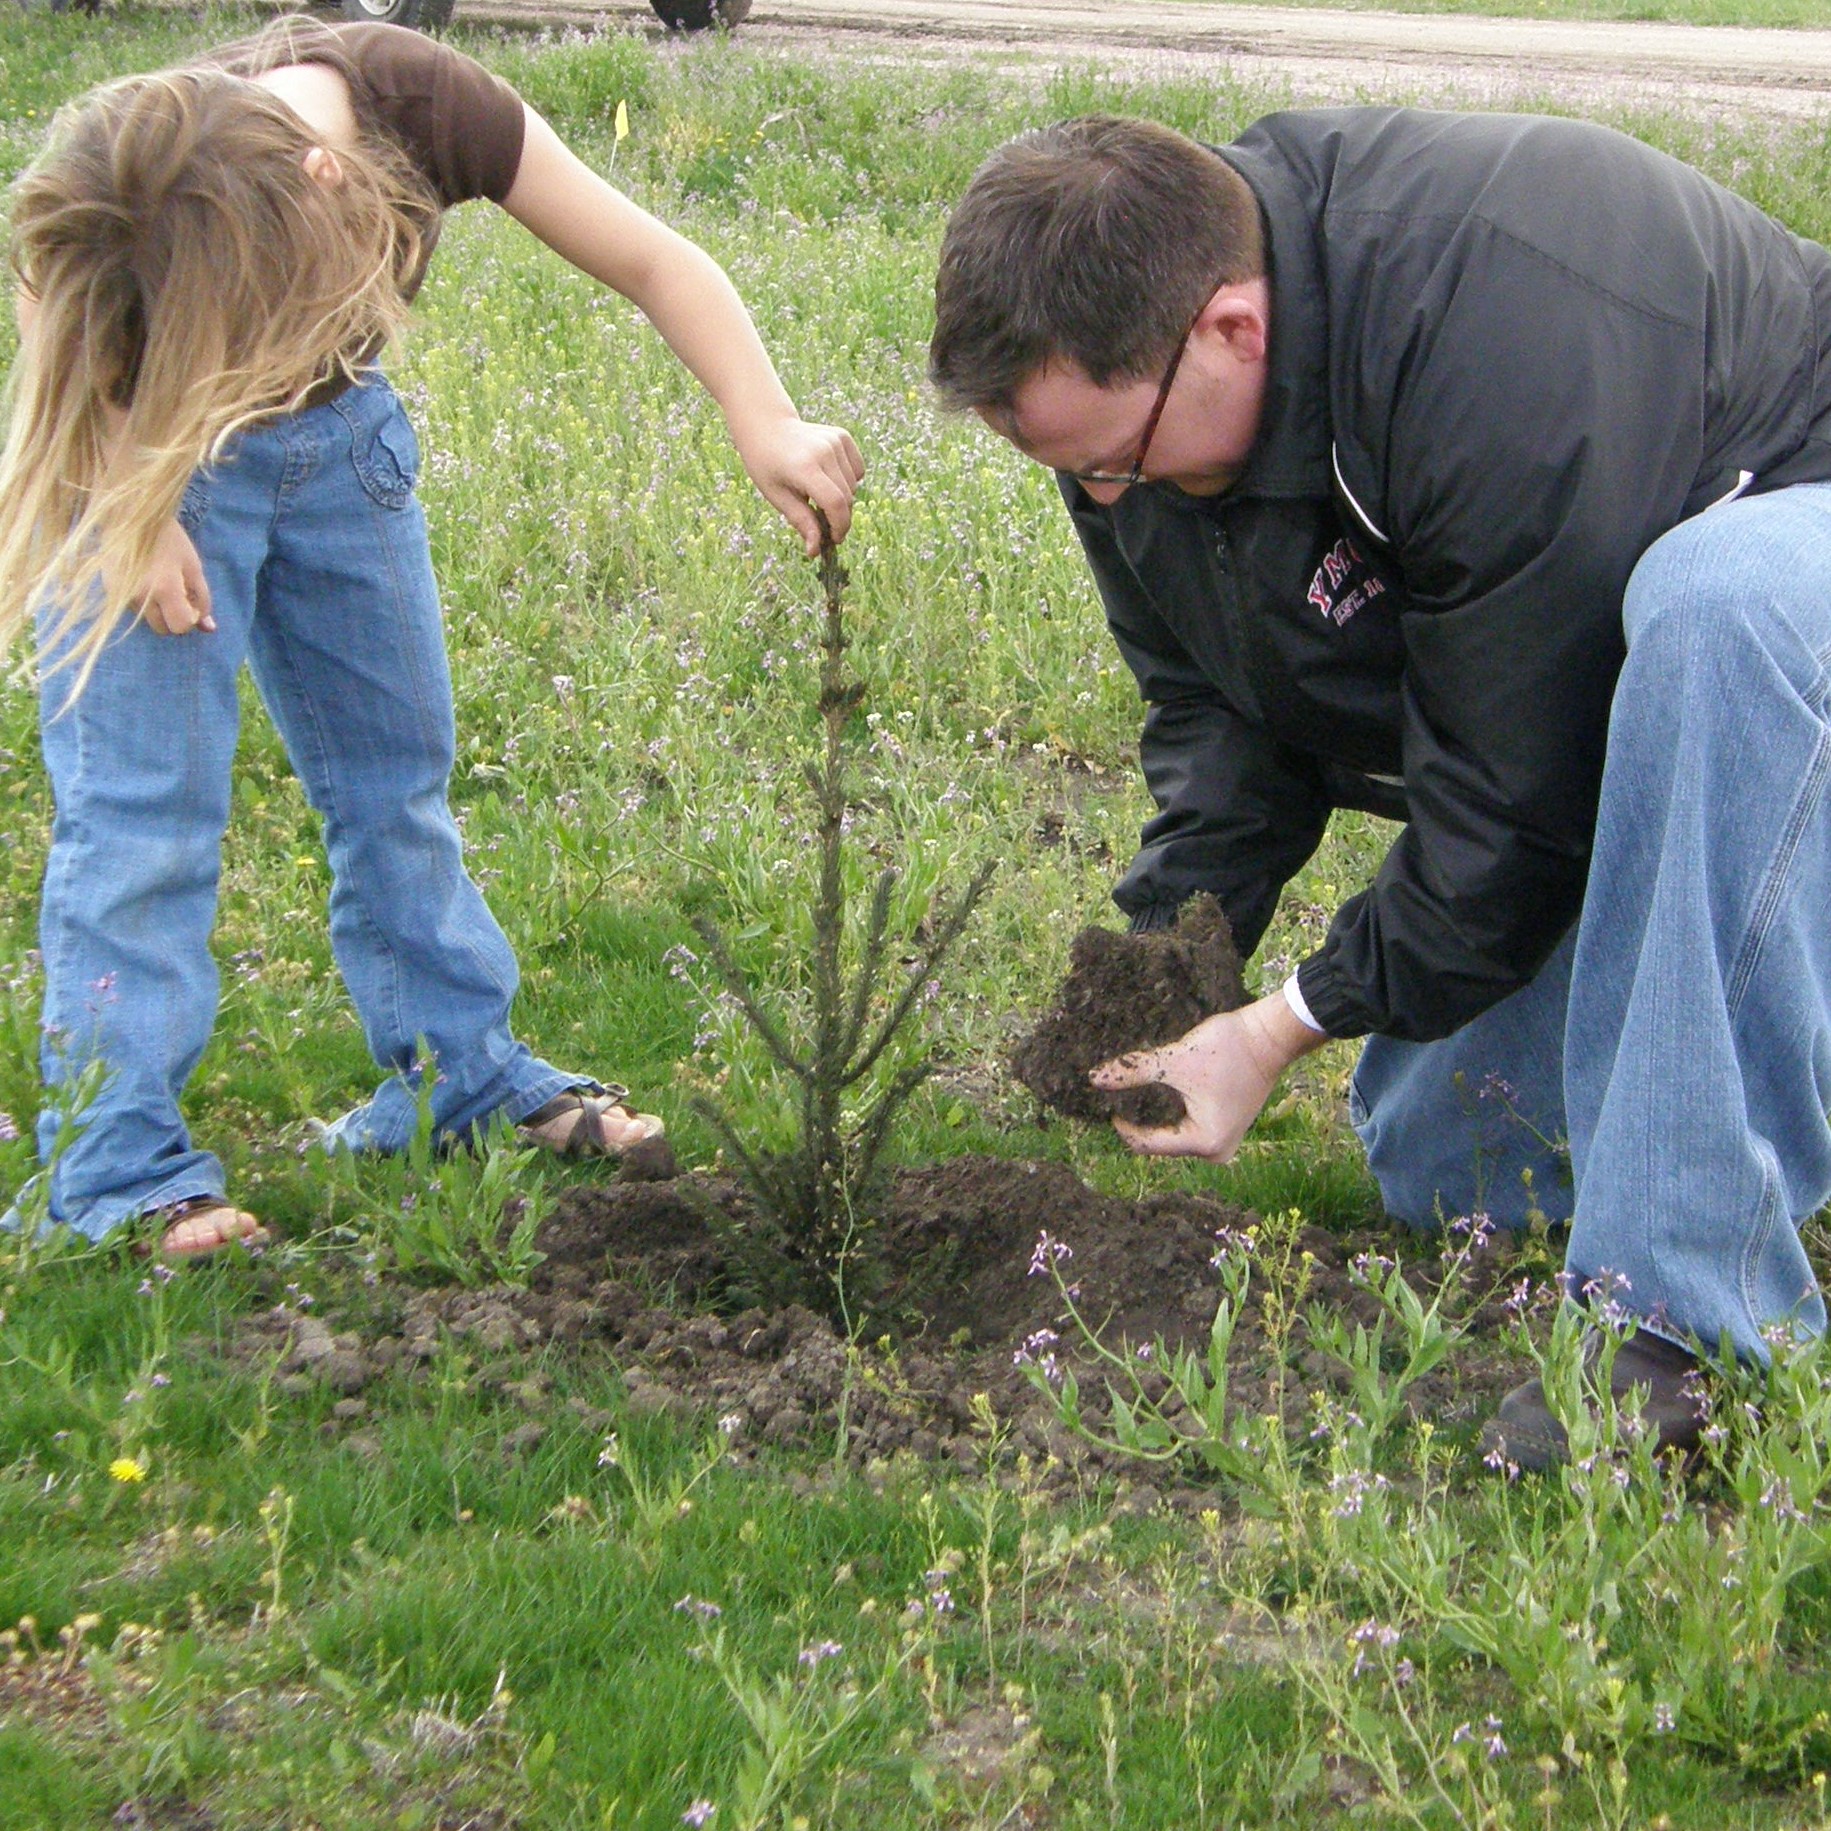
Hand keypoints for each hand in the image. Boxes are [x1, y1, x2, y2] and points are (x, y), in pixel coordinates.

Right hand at [130, 519, 213, 635]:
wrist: (130, 514)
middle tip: (177, 594)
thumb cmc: (168, 538)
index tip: (189, 602)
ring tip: (159, 583)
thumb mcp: (193, 567)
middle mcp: (140, 596)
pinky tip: (143, 579)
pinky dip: (141, 600)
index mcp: (164, 589)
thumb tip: (209, 628)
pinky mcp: (108, 588)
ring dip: (157, 610)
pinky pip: (131, 606)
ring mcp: (121, 593)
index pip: (180, 626)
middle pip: (162, 628)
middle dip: (173, 617)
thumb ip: (202, 599)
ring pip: (146, 619)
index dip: (189, 618)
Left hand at [732, 414, 864, 555]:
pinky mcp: (843, 436)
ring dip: (842, 499)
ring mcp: (836, 441)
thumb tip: (815, 551)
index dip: (839, 526)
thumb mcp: (777, 496)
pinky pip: (857, 470)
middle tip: (825, 525)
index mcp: (805, 467)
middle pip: (846, 497)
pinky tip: (830, 478)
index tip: (834, 539)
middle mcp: (824, 451)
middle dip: (840, 518)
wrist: (766, 426)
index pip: (835, 503)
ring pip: (853, 486)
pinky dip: (850, 481)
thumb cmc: (766, 465)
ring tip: (820, 497)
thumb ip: (800, 521)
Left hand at [1091, 989, 1325, 1160]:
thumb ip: (1133, 1072)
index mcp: (1205, 1142)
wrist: (1269, 1035)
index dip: (1123, 1126)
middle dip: (1139, 1122)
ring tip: (1130, 1097)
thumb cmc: (1228, 1048)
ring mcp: (1223, 1141)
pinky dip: (1171, 1113)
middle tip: (1113, 1101)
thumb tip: (1094, 1078)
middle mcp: (1216, 1151)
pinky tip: (1154, 1096)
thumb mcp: (1175, 1060)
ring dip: (1153, 1118)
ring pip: (1173, 1135)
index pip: (1148, 1144)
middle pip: (1161, 1143)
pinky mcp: (1225, 1126)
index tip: (1105, 1105)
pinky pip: (1188, 1128)